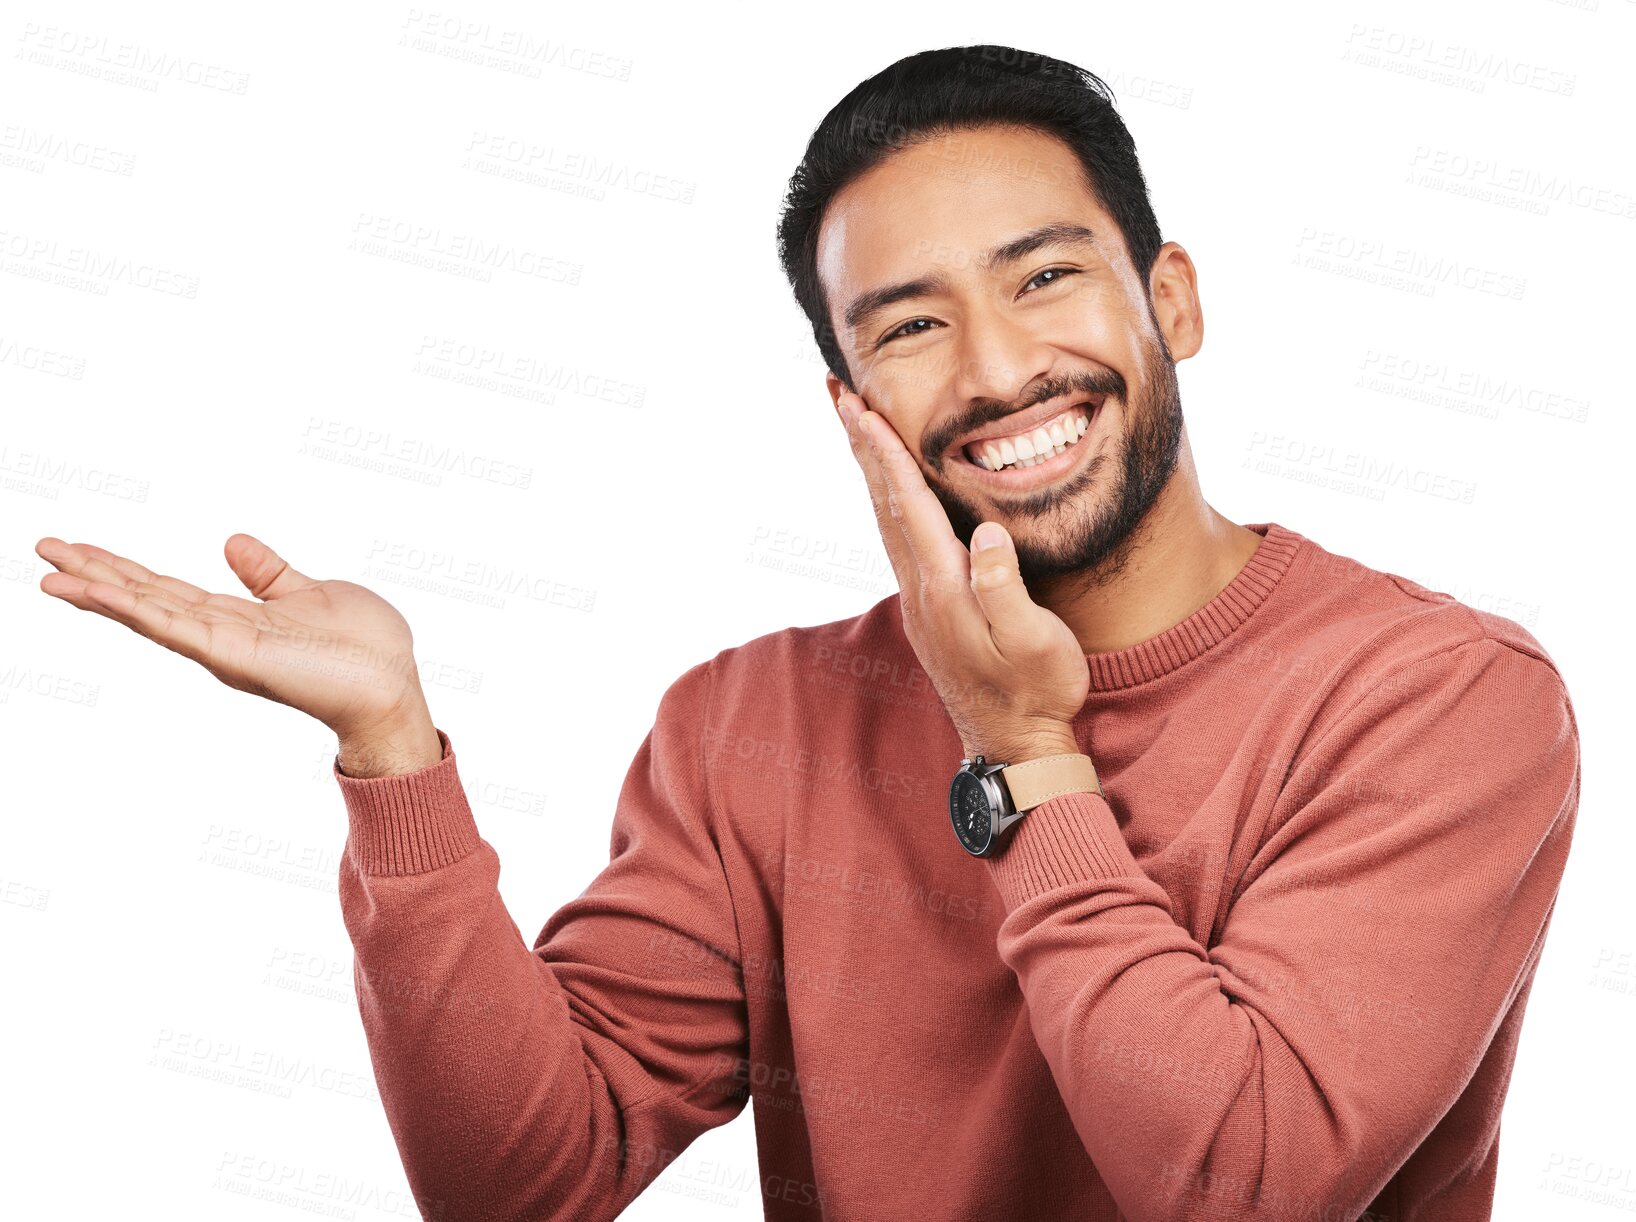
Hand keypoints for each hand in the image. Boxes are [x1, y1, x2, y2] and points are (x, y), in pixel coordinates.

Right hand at [35, 533, 433, 746]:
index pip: (166, 590)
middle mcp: (220, 635)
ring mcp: (223, 648)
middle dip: (94, 574)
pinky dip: (135, 608)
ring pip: (148, 612)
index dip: (123, 569)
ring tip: (50, 570)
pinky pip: (175, 627)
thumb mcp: (310, 592)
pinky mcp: (234, 656)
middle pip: (145, 598)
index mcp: (236, 618)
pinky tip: (99, 591)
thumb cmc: (365, 646)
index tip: (79, 548)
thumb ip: (268, 573)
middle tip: (43, 548)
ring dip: (98, 590)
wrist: (392, 685)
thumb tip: (231, 541)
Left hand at [837, 391, 1089, 763]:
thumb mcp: (1033, 643)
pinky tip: (890, 487)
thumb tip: (985, 533)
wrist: (1017, 747)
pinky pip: (899, 536)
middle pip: (882, 500)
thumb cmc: (1036, 693)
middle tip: (836, 392)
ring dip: (868, 466)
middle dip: (859, 443)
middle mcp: (921, 589)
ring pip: (885, 517)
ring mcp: (921, 600)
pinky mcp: (930, 608)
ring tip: (854, 423)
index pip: (907, 504)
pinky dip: (888, 498)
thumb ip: (1005, 589)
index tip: (859, 407)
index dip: (883, 452)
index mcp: (944, 587)